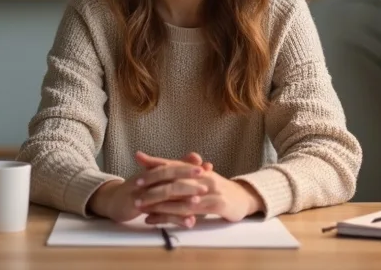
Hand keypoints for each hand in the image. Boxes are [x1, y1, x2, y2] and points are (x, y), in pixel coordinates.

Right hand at [88, 151, 208, 222]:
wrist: (113, 200)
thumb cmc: (139, 188)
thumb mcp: (156, 175)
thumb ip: (177, 166)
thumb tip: (198, 157)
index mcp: (153, 170)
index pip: (172, 165)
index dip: (188, 166)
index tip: (206, 166)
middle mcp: (147, 179)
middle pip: (168, 178)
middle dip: (187, 181)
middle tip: (206, 184)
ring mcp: (141, 193)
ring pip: (163, 196)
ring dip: (181, 200)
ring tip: (198, 202)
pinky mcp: (137, 208)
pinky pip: (158, 214)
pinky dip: (175, 218)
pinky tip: (189, 222)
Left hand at [135, 168, 263, 226]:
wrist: (243, 198)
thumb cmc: (217, 188)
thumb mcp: (200, 176)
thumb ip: (181, 171)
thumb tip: (160, 163)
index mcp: (197, 169)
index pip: (174, 163)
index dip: (156, 164)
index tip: (138, 164)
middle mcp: (203, 176)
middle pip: (174, 178)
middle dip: (154, 182)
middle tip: (136, 186)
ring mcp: (210, 190)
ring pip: (180, 195)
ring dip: (159, 201)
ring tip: (142, 205)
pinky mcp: (217, 204)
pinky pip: (191, 210)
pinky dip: (174, 215)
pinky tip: (162, 218)